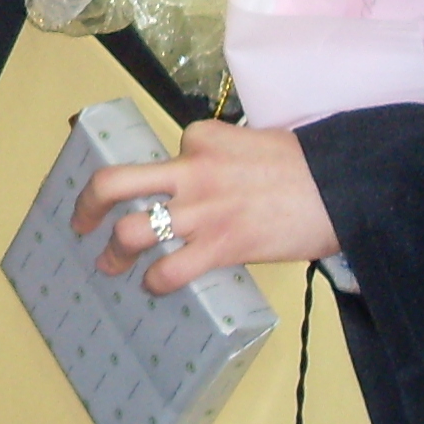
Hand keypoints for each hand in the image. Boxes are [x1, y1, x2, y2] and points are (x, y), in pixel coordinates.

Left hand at [72, 119, 339, 293]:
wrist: (343, 187)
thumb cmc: (306, 166)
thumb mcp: (251, 141)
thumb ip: (219, 156)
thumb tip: (200, 181)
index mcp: (199, 138)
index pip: (159, 156)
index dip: (156, 179)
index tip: (155, 193)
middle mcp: (190, 169)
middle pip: (114, 183)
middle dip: (88, 206)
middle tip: (80, 222)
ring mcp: (201, 210)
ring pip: (132, 232)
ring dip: (114, 253)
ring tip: (110, 265)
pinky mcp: (221, 245)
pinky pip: (170, 269)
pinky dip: (155, 282)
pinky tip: (154, 285)